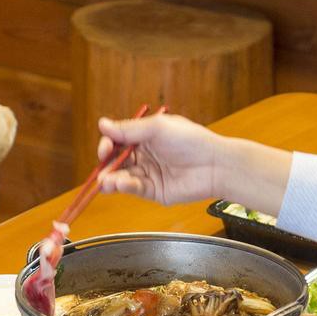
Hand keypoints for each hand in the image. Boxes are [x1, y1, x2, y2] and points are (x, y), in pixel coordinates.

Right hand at [91, 114, 230, 204]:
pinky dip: (124, 186)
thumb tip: (102, 124)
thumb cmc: (191, 140)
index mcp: (145, 136)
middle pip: (117, 160)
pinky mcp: (155, 191)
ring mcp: (149, 173)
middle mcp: (145, 154)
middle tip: (102, 169)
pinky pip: (134, 189)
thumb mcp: (157, 128)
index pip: (117, 140)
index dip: (107, 144)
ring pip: (123, 176)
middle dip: (107, 165)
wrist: (214, 165)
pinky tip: (119, 184)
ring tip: (106, 181)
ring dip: (111, 178)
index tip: (104, 148)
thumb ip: (128, 129)